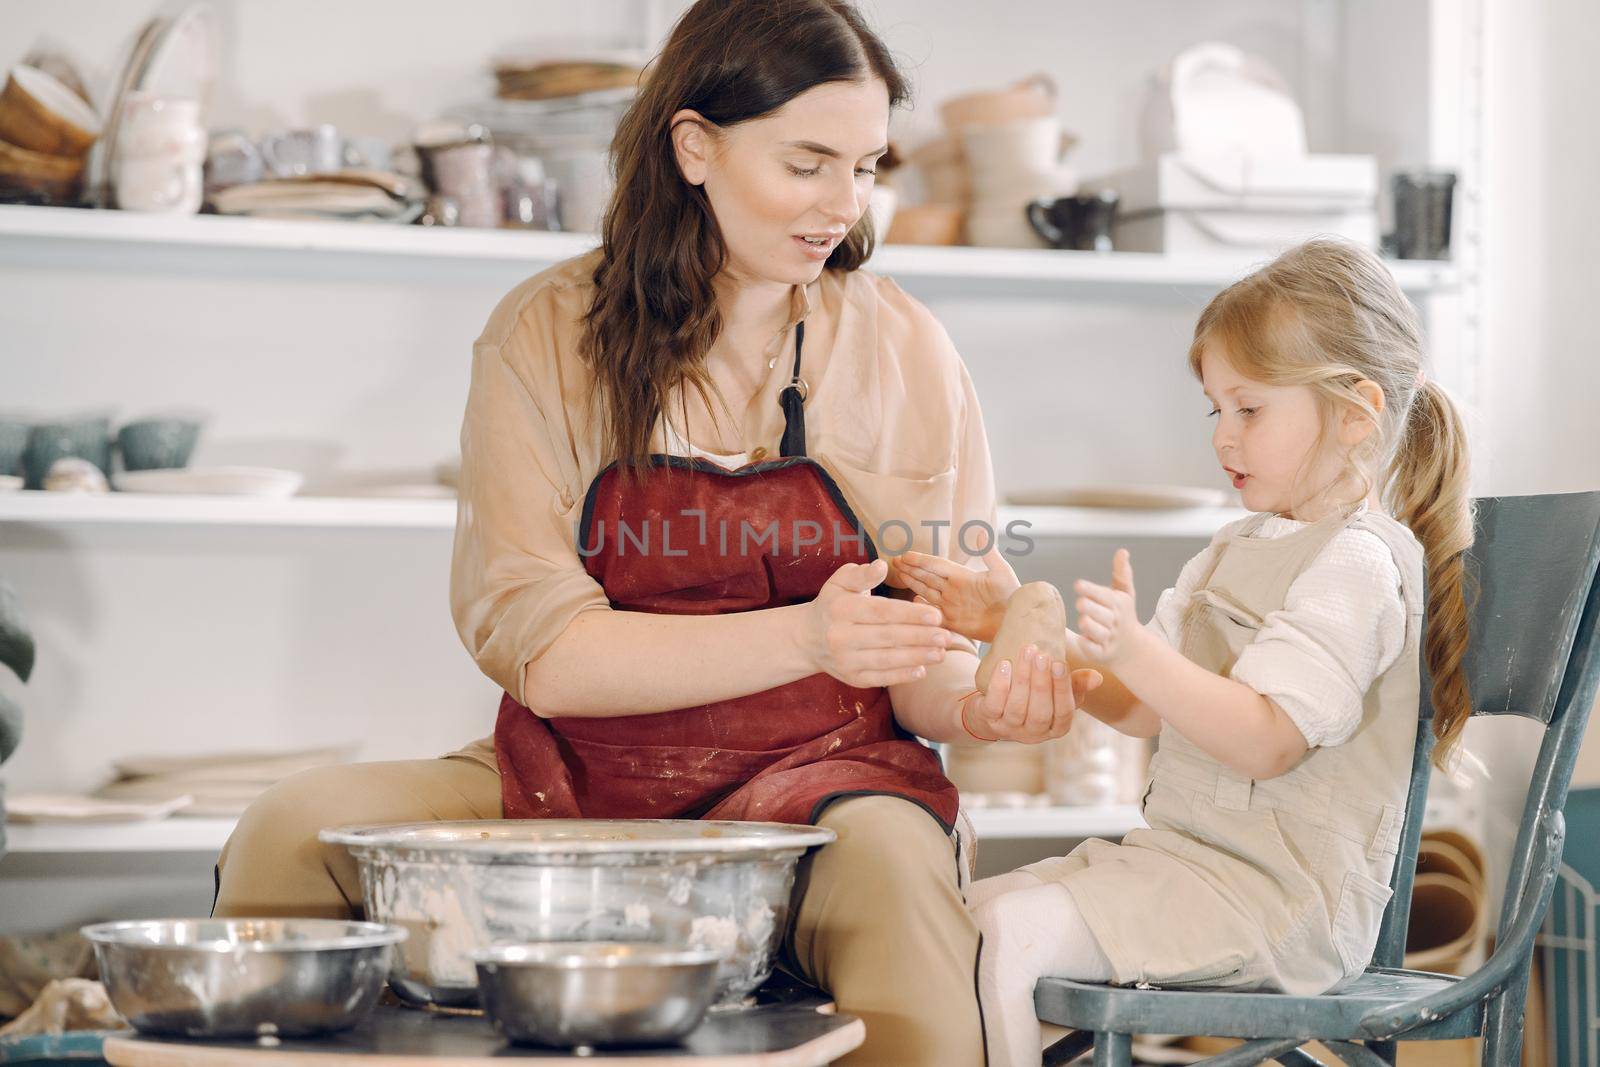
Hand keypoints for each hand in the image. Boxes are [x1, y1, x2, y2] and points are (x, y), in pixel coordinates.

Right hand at [801, 559, 950, 686]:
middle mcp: (840, 637)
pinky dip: (902, 676)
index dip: (910, 615)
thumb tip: (882, 565)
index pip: (880, 612)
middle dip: (920, 637)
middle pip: (887, 637)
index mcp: (841, 610)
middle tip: (947, 636)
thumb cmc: (834, 604)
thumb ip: (862, 574)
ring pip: (886, 660)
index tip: (936, 615)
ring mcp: (846, 661)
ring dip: (917, 658)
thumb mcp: (841, 582)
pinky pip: (880, 678)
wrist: (809, 639)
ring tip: (942, 653)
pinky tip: (923, 670)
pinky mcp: (852, 679)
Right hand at [889, 542, 1020, 643]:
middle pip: (927, 576)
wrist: (1015, 622)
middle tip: (895, 561)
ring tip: (898, 573)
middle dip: (911, 569)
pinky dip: (922, 607)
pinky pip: (933, 614)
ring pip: (927, 592)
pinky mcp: (953, 622)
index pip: (937, 565)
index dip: (921, 560)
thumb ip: (988, 553)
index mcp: (963, 576)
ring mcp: (952, 605)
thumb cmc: (1012, 596)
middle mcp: (954, 589)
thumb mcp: (1001, 572)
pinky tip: (912, 600)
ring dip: (913, 582)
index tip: (905, 555)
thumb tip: (980, 531)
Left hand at [961, 642, 1102, 743]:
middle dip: (1041, 682)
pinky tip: (1004, 665)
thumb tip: (1097, 677)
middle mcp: (1034, 733)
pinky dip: (999, 685)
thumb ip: (1075, 685)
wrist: (994, 706)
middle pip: (1040, 711)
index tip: (1060, 663)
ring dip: (1022, 678)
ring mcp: (1010, 729)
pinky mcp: (989, 720)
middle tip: (1042, 655)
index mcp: (1057, 727)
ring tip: (1026, 652)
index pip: (1064, 711)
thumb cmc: (1034, 696)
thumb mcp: (1057, 692)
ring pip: (1018, 707)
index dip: (1062, 689)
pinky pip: (994, 705)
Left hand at [1069, 548, 1151, 668]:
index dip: (1090, 590)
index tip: (1078, 584)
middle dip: (1088, 606)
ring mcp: (1108, 638)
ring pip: (1094, 630)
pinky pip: (1091, 648)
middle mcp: (1114, 621)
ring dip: (1087, 624)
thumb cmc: (1122, 615)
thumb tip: (1122, 551)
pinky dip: (1085, 643)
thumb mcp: (1125, 594)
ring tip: (1084, 619)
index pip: (1104, 595)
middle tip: (1080, 603)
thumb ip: (1122, 573)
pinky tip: (1082, 638)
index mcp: (1118, 603)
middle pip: (1098, 612)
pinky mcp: (1101, 654)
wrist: (1132, 648)